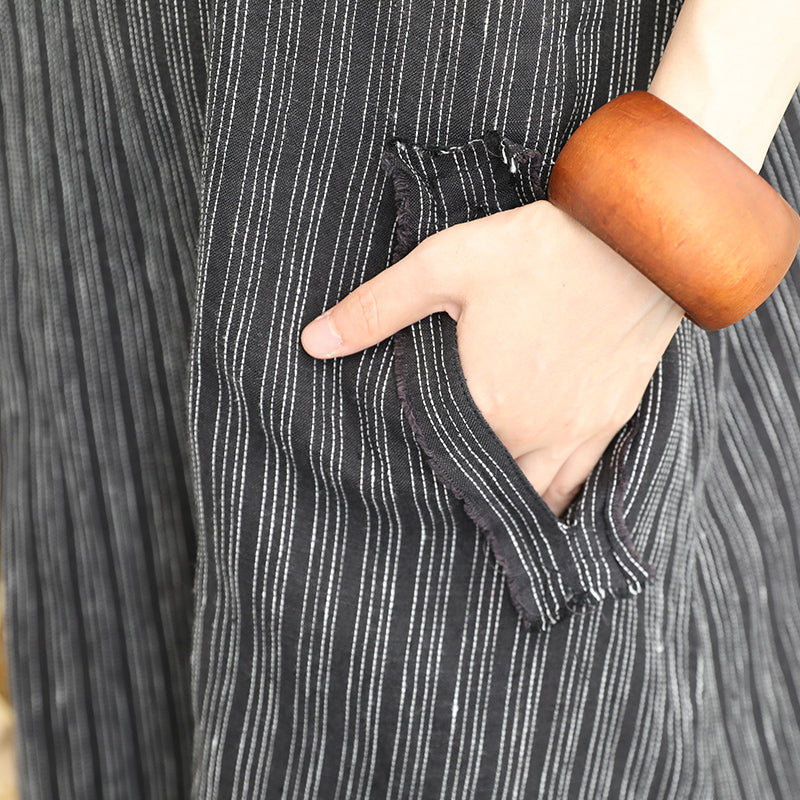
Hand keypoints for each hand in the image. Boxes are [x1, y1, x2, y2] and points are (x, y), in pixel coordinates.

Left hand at [300, 200, 683, 516]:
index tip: (398, 470)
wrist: (639, 242)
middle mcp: (528, 432)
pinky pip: (579, 485)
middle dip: (455, 489)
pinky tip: (540, 508)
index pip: (433, 457)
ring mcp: (574, 433)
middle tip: (433, 493)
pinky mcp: (607, 421)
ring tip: (479, 507)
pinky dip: (554, 502)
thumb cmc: (538, 250)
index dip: (413, 465)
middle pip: (481, 483)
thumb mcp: (444, 266)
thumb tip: (313, 342)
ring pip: (532, 497)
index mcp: (482, 402)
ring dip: (503, 504)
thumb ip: (375, 309)